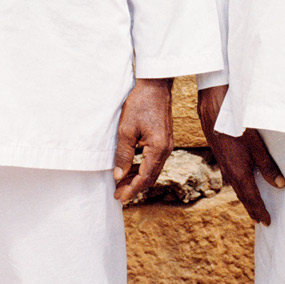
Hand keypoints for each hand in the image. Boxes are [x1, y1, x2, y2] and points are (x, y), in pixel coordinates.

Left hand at [113, 77, 173, 203]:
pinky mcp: (163, 140)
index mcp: (158, 148)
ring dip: (137, 178)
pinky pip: (153, 160)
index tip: (120, 198)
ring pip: (152, 170)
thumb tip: (118, 176)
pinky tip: (131, 169)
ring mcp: (166, 145)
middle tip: (118, 195)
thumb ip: (123, 154)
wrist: (155, 86)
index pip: (145, 177)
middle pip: (150, 177)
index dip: (132, 189)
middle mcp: (166, 149)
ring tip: (121, 185)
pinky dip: (142, 168)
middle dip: (134, 187)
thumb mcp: (126, 129)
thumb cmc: (140, 104)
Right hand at [199, 84, 284, 224]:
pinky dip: (240, 186)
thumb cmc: (236, 126)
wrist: (212, 111)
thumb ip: (268, 166)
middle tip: (261, 220)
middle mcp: (230, 173)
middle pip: (243, 196)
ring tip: (253, 206)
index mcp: (239, 174)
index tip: (268, 222)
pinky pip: (232, 178)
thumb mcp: (256, 146)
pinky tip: (243, 183)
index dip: (260, 211)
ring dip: (246, 198)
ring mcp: (224, 165)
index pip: (252, 199)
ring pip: (237, 187)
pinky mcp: (222, 156)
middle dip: (253, 209)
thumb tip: (280, 186)